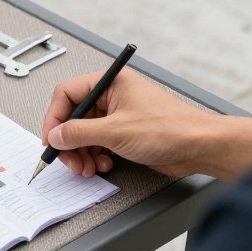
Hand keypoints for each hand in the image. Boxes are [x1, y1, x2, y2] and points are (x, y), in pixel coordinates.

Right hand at [42, 69, 215, 177]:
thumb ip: (79, 133)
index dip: (55, 118)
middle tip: (70, 160)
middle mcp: (112, 96)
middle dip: (69, 142)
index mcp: (109, 82)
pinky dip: (96, 157)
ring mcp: (118, 115)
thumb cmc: (170, 128)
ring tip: (87, 168)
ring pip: (84, 134)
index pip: (67, 95)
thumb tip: (56, 135)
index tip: (51, 140)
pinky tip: (104, 165)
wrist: (200, 147)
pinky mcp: (124, 132)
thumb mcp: (116, 131)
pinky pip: (98, 144)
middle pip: (74, 117)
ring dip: (82, 153)